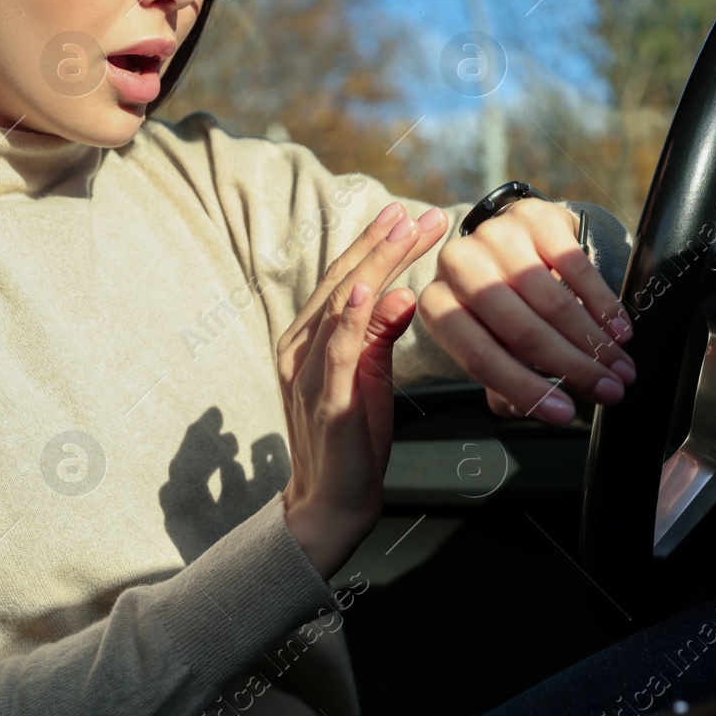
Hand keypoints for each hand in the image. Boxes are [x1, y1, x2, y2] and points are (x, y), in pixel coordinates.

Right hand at [278, 202, 447, 579]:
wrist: (332, 502)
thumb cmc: (352, 439)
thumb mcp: (370, 375)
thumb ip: (379, 333)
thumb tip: (403, 293)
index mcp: (308, 337)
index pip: (346, 279)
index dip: (376, 244)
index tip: (408, 215)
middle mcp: (299, 346)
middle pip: (344, 281)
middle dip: (382, 242)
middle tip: (416, 213)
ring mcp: (308, 372)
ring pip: (342, 304)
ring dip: (375, 263)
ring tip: (404, 232)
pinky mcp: (326, 399)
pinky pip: (338, 350)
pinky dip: (351, 316)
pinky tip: (371, 289)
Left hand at [418, 198, 634, 424]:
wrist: (513, 241)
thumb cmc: (499, 306)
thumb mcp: (489, 340)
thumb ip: (501, 378)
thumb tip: (524, 408)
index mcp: (437, 305)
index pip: (480, 358)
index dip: (526, 389)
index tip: (564, 415)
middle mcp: (458, 265)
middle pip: (522, 331)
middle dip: (573, 368)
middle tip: (609, 391)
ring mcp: (494, 236)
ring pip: (552, 302)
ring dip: (594, 343)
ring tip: (620, 367)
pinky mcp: (533, 217)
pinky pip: (576, 267)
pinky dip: (603, 305)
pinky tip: (619, 331)